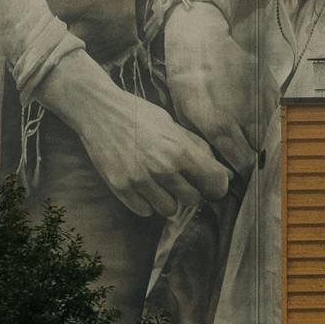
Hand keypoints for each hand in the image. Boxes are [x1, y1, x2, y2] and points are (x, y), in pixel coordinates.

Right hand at [36, 53, 230, 218]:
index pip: (213, 182)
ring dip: (169, 199)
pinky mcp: (120, 188)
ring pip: (169, 210)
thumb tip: (224, 172)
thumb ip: (199, 149)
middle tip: (183, 180)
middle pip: (193, 199)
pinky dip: (147, 202)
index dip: (217, 185)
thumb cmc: (141, 116)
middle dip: (192, 191)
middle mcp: (162, 168)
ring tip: (162, 183)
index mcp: (180, 149)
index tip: (213, 184)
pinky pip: (144, 211)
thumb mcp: (174, 126)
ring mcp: (139, 181)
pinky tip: (144, 186)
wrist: (100, 112)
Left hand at [163, 2, 264, 174]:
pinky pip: (275, 114)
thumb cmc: (186, 80)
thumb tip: (218, 165)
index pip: (242, 163)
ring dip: (261, 141)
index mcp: (217, 126)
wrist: (202, 41)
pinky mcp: (269, 86)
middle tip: (244, 159)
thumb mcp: (184, 115)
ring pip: (270, 134)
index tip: (238, 175)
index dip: (241, 173)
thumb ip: (204, 142)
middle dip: (253, 159)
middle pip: (259, 151)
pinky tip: (255, 119)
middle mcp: (243, 115)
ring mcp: (260, 99)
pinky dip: (268, 121)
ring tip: (249, 140)